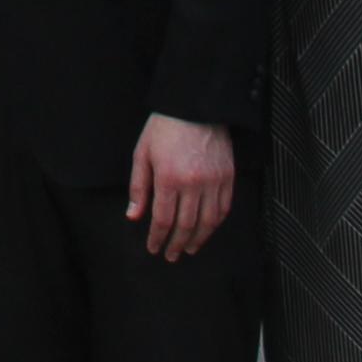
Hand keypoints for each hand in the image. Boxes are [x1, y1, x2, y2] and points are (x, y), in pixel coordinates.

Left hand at [123, 114, 234, 261]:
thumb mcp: (142, 154)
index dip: (157, 237)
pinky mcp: (228, 176)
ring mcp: (213, 181)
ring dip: (198, 239)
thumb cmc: (165, 128)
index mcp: (168, 178)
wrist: (195, 106)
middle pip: (185, 225)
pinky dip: (216, 223)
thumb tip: (133, 215)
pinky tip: (208, 230)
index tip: (154, 248)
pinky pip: (224, 207)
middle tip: (171, 255)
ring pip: (208, 221)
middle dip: (176, 244)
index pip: (162, 219)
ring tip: (189, 249)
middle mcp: (193, 184)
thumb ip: (138, 187)